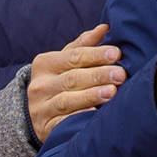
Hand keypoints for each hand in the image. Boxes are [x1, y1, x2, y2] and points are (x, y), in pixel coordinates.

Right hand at [23, 23, 124, 142]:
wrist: (36, 114)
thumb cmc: (58, 81)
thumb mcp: (65, 61)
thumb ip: (83, 45)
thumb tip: (105, 28)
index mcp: (45, 63)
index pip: (73, 56)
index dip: (95, 54)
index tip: (117, 53)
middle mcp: (40, 85)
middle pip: (72, 78)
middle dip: (98, 75)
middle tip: (120, 74)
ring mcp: (41, 108)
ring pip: (67, 100)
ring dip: (91, 95)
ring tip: (112, 92)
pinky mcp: (45, 128)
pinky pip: (62, 122)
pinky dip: (78, 117)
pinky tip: (93, 114)